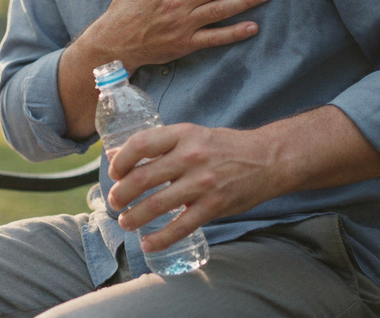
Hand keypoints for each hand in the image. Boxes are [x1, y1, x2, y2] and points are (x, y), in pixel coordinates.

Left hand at [106, 123, 276, 251]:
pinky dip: (160, 239)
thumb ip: (157, 145)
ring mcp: (203, 183)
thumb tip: (116, 155)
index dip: (120, 161)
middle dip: (120, 194)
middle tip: (114, 203)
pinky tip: (148, 244)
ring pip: (157, 205)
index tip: (113, 172)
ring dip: (134, 217)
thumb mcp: (190, 135)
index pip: (140, 145)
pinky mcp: (214, 206)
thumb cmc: (222, 147)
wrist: (267, 159)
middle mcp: (191, 157)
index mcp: (182, 135)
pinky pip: (181, 227)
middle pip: (142, 178)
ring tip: (125, 223)